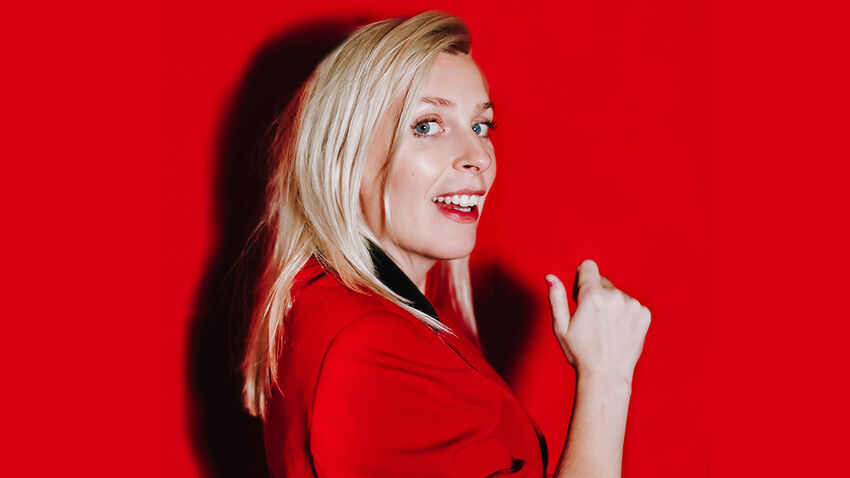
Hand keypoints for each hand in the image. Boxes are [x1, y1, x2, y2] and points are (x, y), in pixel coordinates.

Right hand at [545, 260, 650, 384]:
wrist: (607, 375)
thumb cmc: (580, 352)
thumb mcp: (561, 326)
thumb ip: (556, 298)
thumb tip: (550, 277)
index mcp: (593, 295)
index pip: (588, 266)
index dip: (581, 278)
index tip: (580, 294)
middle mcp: (615, 296)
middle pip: (602, 281)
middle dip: (595, 294)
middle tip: (592, 320)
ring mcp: (632, 304)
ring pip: (617, 294)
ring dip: (611, 305)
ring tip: (606, 329)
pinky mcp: (644, 314)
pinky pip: (631, 305)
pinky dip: (624, 314)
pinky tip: (617, 331)